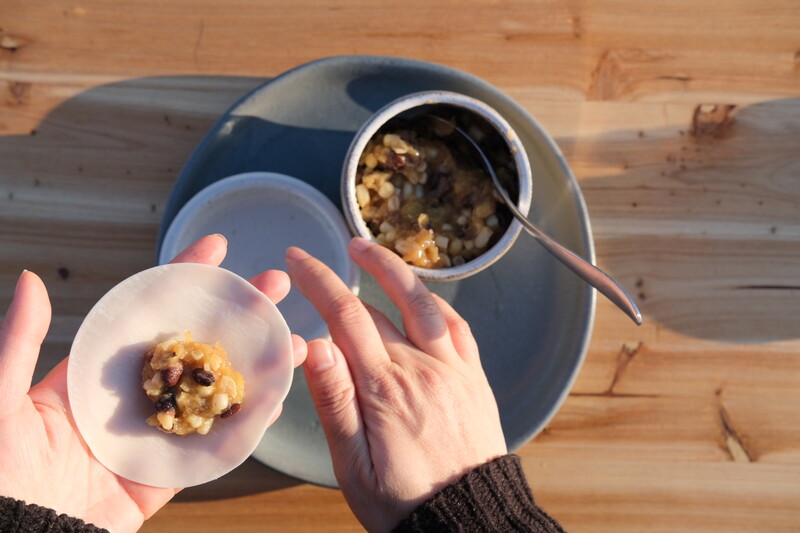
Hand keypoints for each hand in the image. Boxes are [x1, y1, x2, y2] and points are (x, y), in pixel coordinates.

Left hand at [0, 234, 306, 531]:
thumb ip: (19, 342)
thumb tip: (30, 281)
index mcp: (94, 375)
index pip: (147, 315)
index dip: (182, 278)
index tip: (216, 248)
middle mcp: (132, 400)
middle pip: (195, 347)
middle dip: (239, 314)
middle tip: (275, 287)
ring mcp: (153, 437)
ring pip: (214, 394)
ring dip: (257, 366)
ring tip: (293, 341)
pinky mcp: (166, 477)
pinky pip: (212, 448)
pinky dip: (247, 425)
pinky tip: (275, 397)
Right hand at [286, 237, 506, 532]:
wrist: (469, 522)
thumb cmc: (404, 502)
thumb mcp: (353, 467)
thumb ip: (335, 404)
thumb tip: (315, 347)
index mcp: (384, 388)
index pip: (344, 317)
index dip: (318, 281)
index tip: (298, 260)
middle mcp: (420, 368)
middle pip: (375, 308)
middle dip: (341, 278)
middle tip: (316, 261)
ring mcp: (451, 369)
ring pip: (421, 302)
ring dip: (393, 270)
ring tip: (367, 250)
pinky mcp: (472, 377)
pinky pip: (456, 325)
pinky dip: (435, 301)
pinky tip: (421, 293)